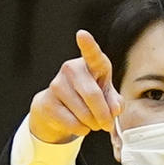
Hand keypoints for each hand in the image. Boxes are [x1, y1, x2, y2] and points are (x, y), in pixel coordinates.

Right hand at [28, 29, 121, 145]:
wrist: (56, 109)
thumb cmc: (86, 97)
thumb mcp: (105, 96)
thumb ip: (114, 101)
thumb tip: (115, 108)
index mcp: (90, 64)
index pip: (91, 54)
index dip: (88, 44)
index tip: (81, 35)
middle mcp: (71, 69)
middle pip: (93, 95)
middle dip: (103, 115)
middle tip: (106, 124)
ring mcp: (57, 85)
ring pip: (84, 113)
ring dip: (93, 124)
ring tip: (92, 122)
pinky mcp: (48, 102)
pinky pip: (73, 123)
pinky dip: (81, 129)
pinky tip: (79, 124)